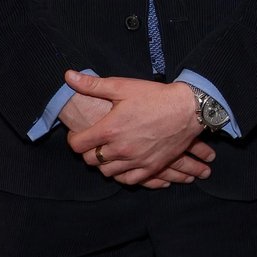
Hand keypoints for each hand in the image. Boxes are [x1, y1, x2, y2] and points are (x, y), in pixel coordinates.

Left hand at [64, 70, 210, 186]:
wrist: (188, 108)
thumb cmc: (155, 96)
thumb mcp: (123, 86)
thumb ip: (93, 85)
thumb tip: (69, 76)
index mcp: (110, 130)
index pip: (77, 145)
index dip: (74, 139)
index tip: (80, 133)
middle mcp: (120, 149)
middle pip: (90, 161)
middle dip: (89, 151)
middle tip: (96, 141)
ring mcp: (136, 161)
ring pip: (107, 172)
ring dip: (105, 163)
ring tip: (110, 151)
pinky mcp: (151, 168)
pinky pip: (128, 180)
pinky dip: (123, 174)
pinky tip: (125, 163)